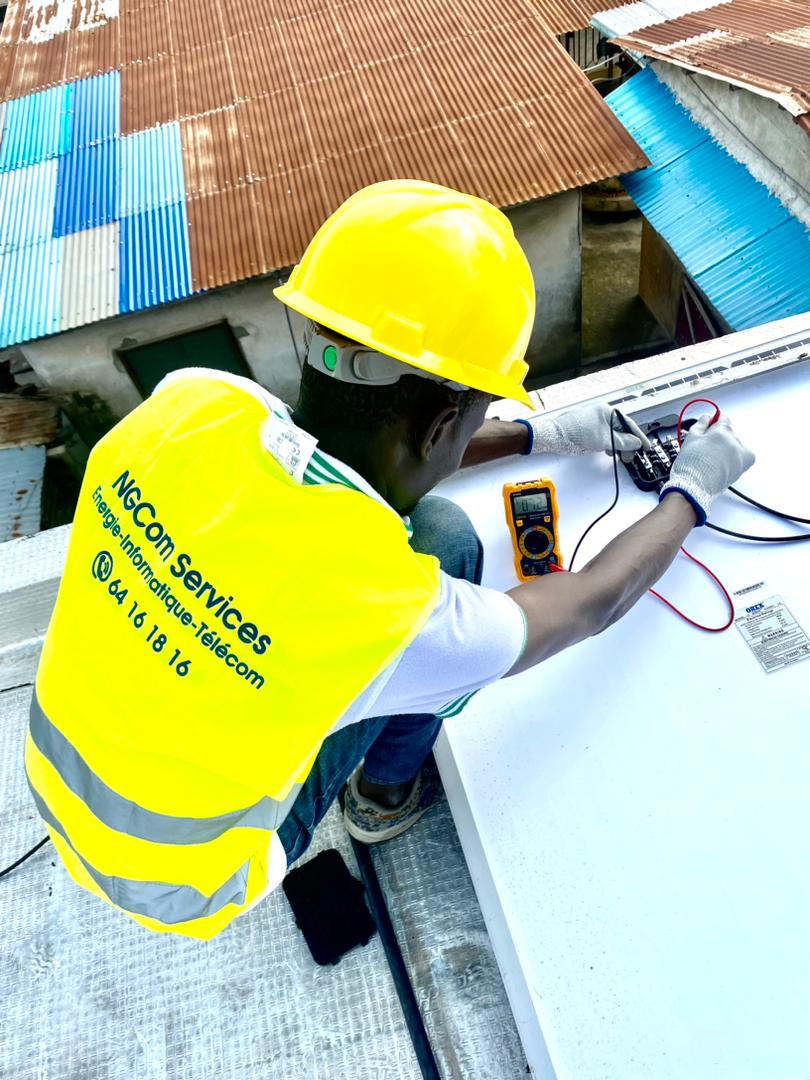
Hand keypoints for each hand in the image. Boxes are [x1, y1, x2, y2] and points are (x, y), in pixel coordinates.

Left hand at [525, 402, 649, 455]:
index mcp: (607, 411)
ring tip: (620, 456)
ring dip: (618, 445)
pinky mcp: (587, 430)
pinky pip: (604, 436)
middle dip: (627, 443)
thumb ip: (622, 442)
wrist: (555, 436)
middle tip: (631, 456)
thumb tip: (636, 443)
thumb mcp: (604, 439)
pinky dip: (608, 444)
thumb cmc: (577, 433)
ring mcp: (594, 421)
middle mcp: (601, 414)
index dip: (638, 436)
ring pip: (612, 434)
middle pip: (620, 429)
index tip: (646, 446)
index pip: (628, 423)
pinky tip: (608, 452)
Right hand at [660, 414, 754, 524]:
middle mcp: (734, 441)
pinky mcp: (743, 466)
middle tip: (707, 449)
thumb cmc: (691, 466)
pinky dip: (738, 458)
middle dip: (720, 438)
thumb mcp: (690, 439)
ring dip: (728, 449)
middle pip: (729, 434)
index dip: (715, 423)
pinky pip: (745, 457)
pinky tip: (726, 463)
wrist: (694, 486)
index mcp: (721, 431)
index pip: (723, 419)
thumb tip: (706, 418)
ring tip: (713, 460)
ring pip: (736, 446)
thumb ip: (700, 425)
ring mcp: (740, 454)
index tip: (710, 428)